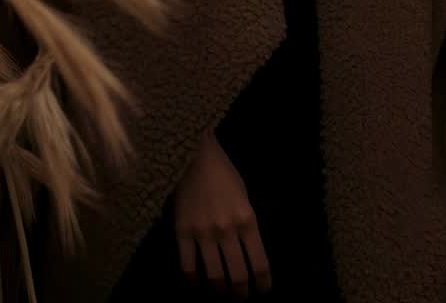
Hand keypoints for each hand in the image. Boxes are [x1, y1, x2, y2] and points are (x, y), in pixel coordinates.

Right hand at [173, 130, 272, 296]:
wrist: (195, 155)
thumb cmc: (224, 174)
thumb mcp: (244, 197)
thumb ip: (246, 225)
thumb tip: (247, 253)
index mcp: (247, 220)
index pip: (259, 263)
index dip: (263, 283)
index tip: (262, 290)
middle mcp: (227, 230)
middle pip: (238, 276)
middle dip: (241, 293)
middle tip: (240, 298)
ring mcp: (203, 233)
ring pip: (214, 277)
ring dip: (219, 290)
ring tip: (220, 293)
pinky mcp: (182, 232)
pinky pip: (187, 267)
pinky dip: (193, 281)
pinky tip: (196, 282)